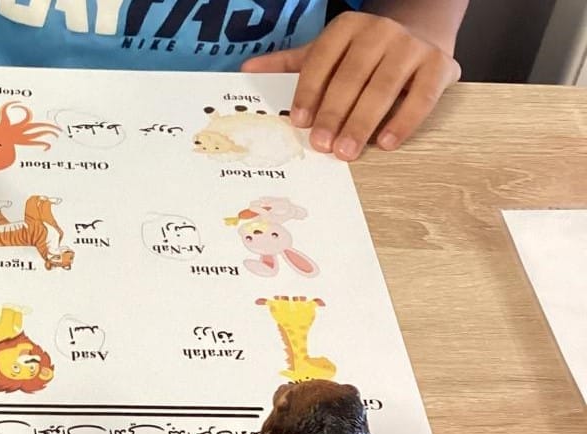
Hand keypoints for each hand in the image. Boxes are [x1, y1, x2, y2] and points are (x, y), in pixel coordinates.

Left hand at [241, 11, 460, 160]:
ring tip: (347, 152)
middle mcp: (381, 31)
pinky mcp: (440, 65)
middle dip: (334, 113)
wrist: (420, 35)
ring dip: (363, 123)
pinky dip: (403, 122)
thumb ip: (290, 65)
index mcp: (348, 27)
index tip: (298, 122)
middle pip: (352, 76)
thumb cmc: (362, 55)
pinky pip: (421, 97)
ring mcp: (412, 46)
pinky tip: (385, 143)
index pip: (323, 59)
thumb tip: (247, 69)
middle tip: (322, 146)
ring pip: (384, 88)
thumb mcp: (327, 54)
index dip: (309, 91)